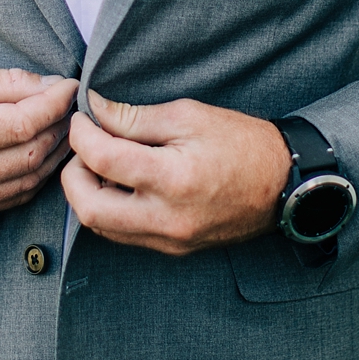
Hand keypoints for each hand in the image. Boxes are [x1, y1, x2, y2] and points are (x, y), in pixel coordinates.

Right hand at [0, 67, 77, 217]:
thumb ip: (1, 83)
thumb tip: (51, 86)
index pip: (22, 125)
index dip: (53, 104)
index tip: (70, 85)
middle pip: (31, 155)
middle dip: (59, 127)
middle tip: (69, 103)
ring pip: (29, 181)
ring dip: (54, 153)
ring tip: (61, 125)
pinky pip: (14, 197)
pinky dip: (36, 174)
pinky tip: (41, 152)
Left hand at [61, 93, 292, 255]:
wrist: (285, 184)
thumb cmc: (242, 144)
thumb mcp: (188, 116)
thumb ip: (134, 117)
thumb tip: (93, 110)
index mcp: (173, 180)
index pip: (102, 160)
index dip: (81, 135)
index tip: (82, 118)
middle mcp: (167, 218)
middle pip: (88, 207)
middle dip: (73, 174)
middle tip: (83, 148)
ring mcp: (170, 240)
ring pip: (101, 226)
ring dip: (88, 194)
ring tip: (102, 164)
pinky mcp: (173, 248)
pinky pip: (123, 234)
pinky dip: (110, 209)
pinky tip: (121, 185)